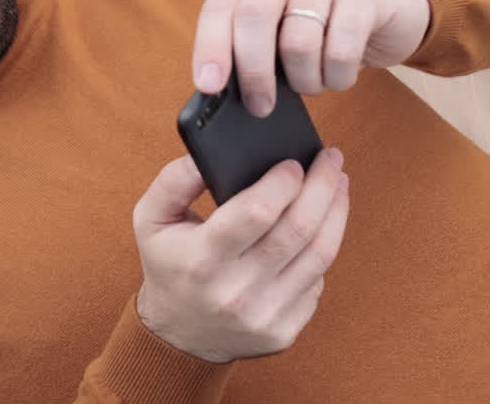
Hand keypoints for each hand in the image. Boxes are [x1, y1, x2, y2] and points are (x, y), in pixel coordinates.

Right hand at [132, 149, 348, 363]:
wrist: (177, 333)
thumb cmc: (168, 264)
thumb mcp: (151, 219)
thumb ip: (173, 181)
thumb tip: (205, 155)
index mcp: (200, 259)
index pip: (256, 213)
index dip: (283, 182)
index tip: (294, 162)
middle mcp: (234, 292)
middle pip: (298, 229)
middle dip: (322, 186)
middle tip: (331, 158)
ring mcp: (263, 315)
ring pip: (319, 255)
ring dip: (336, 212)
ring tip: (338, 183)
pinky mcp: (284, 331)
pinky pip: (317, 281)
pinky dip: (323, 248)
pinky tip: (321, 227)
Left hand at [191, 0, 430, 116]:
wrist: (388, 14)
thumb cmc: (320, 31)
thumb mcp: (278, 34)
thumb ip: (248, 49)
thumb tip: (220, 90)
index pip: (219, 7)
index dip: (210, 47)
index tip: (208, 87)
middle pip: (254, 15)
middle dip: (253, 70)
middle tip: (260, 107)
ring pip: (299, 40)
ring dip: (304, 79)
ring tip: (312, 84)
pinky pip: (341, 50)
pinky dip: (336, 77)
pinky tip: (338, 76)